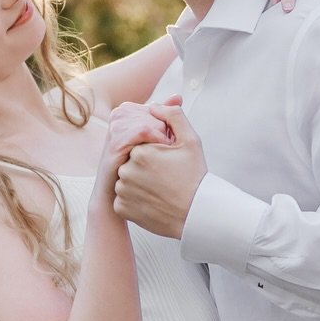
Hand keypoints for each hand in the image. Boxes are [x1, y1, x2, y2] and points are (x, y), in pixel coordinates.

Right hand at [96, 100, 173, 202]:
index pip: (159, 109)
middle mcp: (120, 114)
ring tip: (162, 157)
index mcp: (128, 110)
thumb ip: (166, 115)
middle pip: (157, 114)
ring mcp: (116, 126)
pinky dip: (156, 142)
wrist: (115, 194)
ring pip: (153, 122)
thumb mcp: (155, 138)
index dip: (167, 128)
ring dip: (162, 141)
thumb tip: (178, 96)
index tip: (167, 145)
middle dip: (165, 134)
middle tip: (164, 153)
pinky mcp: (116, 139)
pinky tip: (159, 157)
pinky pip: (144, 131)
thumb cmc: (137, 167)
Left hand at [112, 98, 206, 237]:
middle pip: (131, 162)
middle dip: (144, 167)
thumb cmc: (195, 177)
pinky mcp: (121, 209)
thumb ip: (173, 116)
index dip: (154, 153)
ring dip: (137, 183)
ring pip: (125, 180)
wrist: (197, 215)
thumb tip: (154, 105)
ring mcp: (122, 191)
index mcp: (140, 151)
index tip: (167, 164)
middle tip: (164, 178)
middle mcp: (126, 170)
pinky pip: (122, 200)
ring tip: (159, 190)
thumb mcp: (190, 141)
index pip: (139, 145)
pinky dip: (133, 201)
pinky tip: (151, 202)